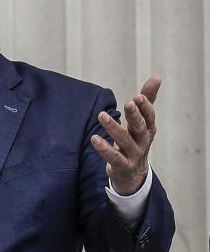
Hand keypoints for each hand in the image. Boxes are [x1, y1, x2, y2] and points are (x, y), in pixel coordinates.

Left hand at [90, 76, 160, 195]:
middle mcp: (142, 141)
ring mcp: (133, 154)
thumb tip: (157, 77)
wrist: (133, 174)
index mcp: (147, 129)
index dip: (145, 107)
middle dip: (135, 115)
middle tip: (129, 103)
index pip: (149, 117)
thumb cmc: (135, 140)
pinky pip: (113, 157)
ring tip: (101, 115)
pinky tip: (94, 138)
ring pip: (125, 141)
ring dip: (114, 128)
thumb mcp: (141, 121)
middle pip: (140, 127)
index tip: (138, 96)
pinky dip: (104, 148)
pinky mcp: (122, 166)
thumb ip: (147, 100)